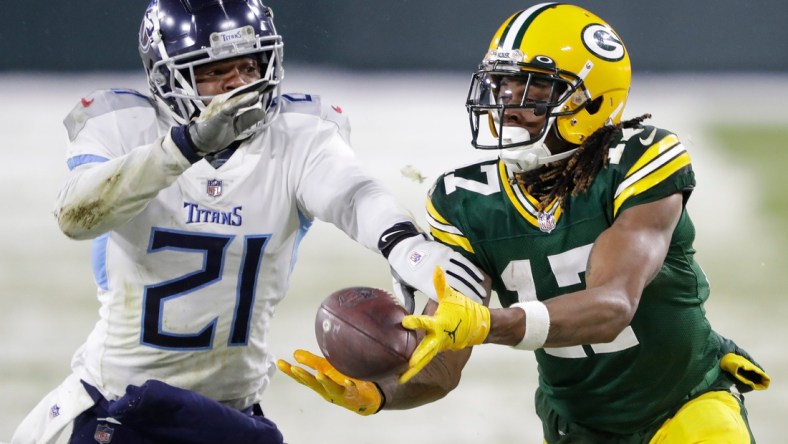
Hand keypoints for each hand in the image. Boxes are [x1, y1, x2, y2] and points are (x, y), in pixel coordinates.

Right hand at [187, 88, 265, 155]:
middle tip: (272, 81)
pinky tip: (254, 96)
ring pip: (239, 96)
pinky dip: (243, 100)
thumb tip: (262, 112)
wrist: (200, 143)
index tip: (272, 85)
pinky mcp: (220, 112)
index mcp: (230, 104)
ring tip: (265, 84)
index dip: (259, 90)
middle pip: (243, 92)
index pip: (246, 96)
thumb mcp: (237, 127)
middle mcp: (225, 101)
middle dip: (258, 86)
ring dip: (252, 90)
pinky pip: (233, 105)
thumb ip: (248, 119)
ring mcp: (222, 105)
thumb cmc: (216, 134)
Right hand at [276, 350, 382, 415]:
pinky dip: (350, 385)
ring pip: (331, 388)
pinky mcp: (354, 394)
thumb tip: (295, 353)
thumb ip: (312, 362)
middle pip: (313, 384)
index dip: (290, 371)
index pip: (302, 378)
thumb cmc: (342, 382)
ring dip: (325, 382)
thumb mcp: (326, 371)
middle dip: (303, 376)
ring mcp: (340, 393)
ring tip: (319, 375)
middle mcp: (327, 390)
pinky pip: (352, 390)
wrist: (364, 399)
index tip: (279, 362)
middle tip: (293, 369)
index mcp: (319, 384)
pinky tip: (349, 381)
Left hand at [384, 228, 487, 303]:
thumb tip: (410, 314)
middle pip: (458, 285)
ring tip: (483, 292)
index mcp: (425, 283)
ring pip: (462, 273)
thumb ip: (407, 300)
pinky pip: (462, 261)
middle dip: (471, 294)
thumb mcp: (402, 286)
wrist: (401, 247)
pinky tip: (479, 277)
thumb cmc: (402, 269)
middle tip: (480, 302)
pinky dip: (472, 270)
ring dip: (474, 283)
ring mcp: (443, 260)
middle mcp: (436, 272)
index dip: (456, 302)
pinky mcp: (446, 251)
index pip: (444, 295)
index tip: (467, 308)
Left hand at [399, 266, 489, 383]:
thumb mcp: (451, 296)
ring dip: (414, 369)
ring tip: (400, 379)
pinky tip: (405, 372)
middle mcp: (438, 338)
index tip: (405, 322)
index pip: (425, 322)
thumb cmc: (462, 309)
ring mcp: (439, 347)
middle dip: (415, 362)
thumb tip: (437, 268)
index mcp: (439, 324)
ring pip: (425, 358)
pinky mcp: (439, 351)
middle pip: (425, 351)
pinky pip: (426, 357)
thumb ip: (441, 284)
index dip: (416, 321)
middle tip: (403, 371)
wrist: (479, 326)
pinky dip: (417, 364)